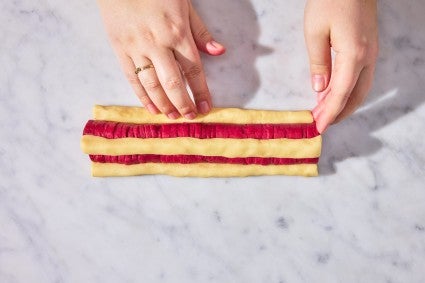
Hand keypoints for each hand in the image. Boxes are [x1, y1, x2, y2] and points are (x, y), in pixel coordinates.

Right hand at [96, 0, 224, 118]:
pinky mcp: (119, 49)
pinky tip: (151, 108)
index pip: (194, 70)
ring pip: (152, 84)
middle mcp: (157, 43)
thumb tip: (219, 52)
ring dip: (164, 104)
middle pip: (173, 83)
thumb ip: (200, 32)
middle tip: (189, 117)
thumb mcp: (184, 6)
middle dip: (183, 104)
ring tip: (172, 116)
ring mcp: (136, 48)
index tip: (205, 107)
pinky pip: (132, 78)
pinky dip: (141, 96)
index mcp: (177, 32)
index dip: (201, 91)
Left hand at [304, 0, 377, 132]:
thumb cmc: (329, 1)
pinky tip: (333, 92)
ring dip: (344, 103)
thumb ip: (318, 63)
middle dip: (338, 113)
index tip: (318, 128)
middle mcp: (367, 57)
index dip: (329, 114)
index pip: (340, 94)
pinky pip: (360, 76)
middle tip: (319, 123)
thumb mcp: (315, 32)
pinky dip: (348, 90)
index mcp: (354, 56)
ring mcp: (371, 52)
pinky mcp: (368, 47)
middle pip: (355, 96)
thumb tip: (320, 89)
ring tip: (324, 112)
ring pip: (361, 88)